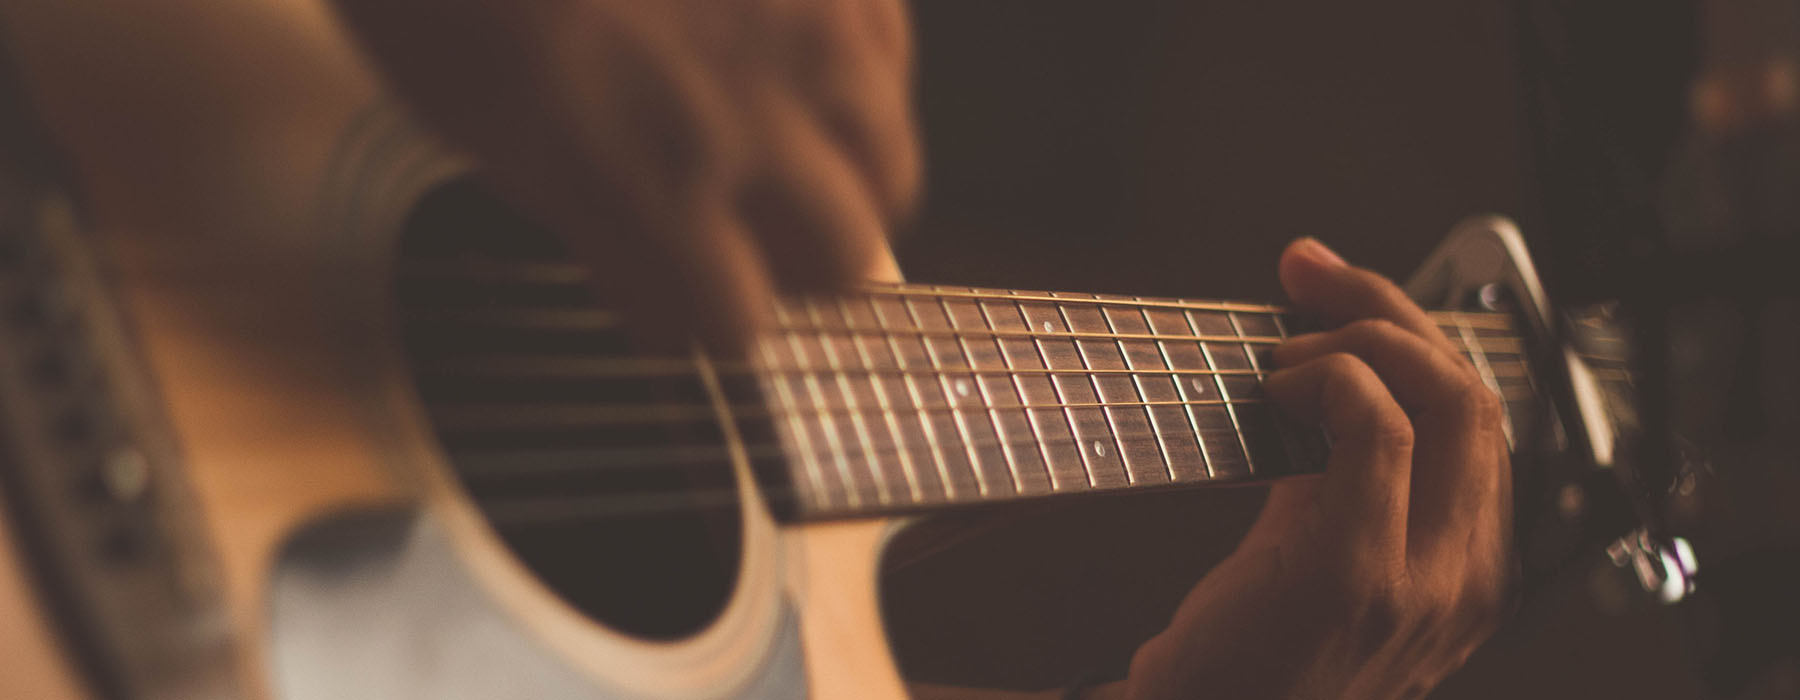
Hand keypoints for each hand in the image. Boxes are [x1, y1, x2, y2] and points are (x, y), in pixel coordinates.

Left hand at [330, 0, 917, 347]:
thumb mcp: (476, 121)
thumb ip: (588, 222)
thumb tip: (651, 294)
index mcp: (653, 176)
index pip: (736, 322)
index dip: (707, 321)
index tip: (688, 301)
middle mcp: (759, 112)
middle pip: (848, 256)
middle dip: (797, 266)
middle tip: (753, 242)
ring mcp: (815, 26)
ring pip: (893, 162)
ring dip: (843, 181)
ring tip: (788, 151)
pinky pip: (892, 54)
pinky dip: (858, 81)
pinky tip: (798, 59)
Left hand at [1103, 238, 1512, 698]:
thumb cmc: (1240, 651)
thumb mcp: (1321, 551)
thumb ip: (1345, 474)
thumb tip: (1323, 364)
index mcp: (1472, 575)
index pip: (1481, 418)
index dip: (1415, 333)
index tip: (1339, 288)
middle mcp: (1471, 586)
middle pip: (1477, 394)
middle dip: (1393, 310)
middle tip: (1311, 278)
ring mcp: (1426, 586)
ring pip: (1446, 396)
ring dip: (1358, 339)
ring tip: (1285, 352)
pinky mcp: (1356, 576)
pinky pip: (1378, 428)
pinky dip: (1329, 379)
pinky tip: (1277, 391)